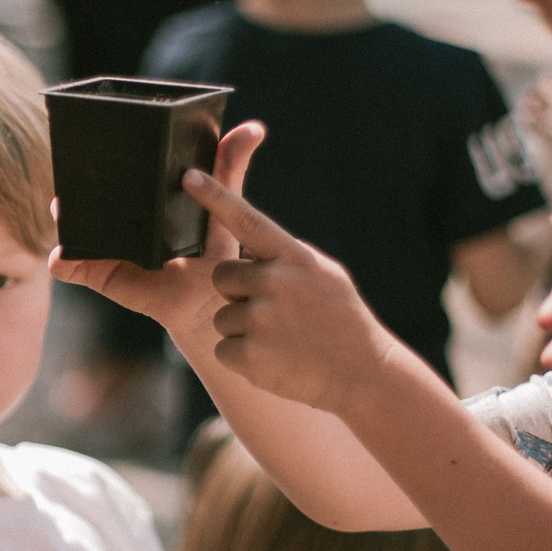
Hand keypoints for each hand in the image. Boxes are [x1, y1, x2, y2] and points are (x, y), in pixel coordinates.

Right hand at [51, 122, 268, 333]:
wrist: (212, 297)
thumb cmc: (216, 247)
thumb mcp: (224, 202)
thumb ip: (229, 167)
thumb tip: (253, 129)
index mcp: (143, 201)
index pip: (114, 177)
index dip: (98, 164)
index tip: (87, 147)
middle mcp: (119, 222)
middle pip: (86, 203)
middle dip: (72, 192)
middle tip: (67, 184)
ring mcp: (107, 250)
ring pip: (75, 233)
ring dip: (64, 223)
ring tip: (59, 210)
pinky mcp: (105, 277)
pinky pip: (76, 269)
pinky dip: (65, 264)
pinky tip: (62, 258)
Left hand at [188, 168, 396, 412]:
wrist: (364, 373)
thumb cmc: (342, 320)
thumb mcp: (323, 274)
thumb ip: (286, 257)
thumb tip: (250, 245)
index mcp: (293, 257)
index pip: (246, 219)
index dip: (214, 196)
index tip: (187, 176)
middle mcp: (274, 282)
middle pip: (222, 276)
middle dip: (238, 294)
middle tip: (275, 314)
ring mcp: (260, 318)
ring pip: (222, 316)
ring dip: (243, 329)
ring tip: (281, 340)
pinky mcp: (248, 354)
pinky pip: (224, 348)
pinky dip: (243, 358)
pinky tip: (275, 359)